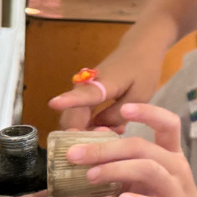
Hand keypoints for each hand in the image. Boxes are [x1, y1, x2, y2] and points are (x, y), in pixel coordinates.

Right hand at [48, 45, 163, 129]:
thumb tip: (98, 129)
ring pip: (73, 118)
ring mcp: (82, 90)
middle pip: (72, 114)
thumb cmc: (142, 71)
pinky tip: (108, 129)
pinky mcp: (84, 94)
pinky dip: (88, 126)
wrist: (139, 50)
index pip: (84, 93)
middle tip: (98, 147)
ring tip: (107, 136)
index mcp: (103, 83)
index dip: (69, 100)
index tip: (54, 103)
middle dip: (79, 135)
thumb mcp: (140, 96)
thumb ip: (118, 114)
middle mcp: (86, 86)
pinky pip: (80, 115)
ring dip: (84, 132)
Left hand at [65, 103, 196, 196]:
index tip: (123, 109)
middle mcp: (176, 167)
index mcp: (171, 153)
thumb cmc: (168, 196)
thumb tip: (94, 142)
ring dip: (116, 170)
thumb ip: (130, 159)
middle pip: (144, 148)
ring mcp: (177, 190)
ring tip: (90, 176)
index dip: (148, 112)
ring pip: (150, 171)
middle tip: (74, 154)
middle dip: (107, 148)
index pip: (168, 124)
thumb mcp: (152, 173)